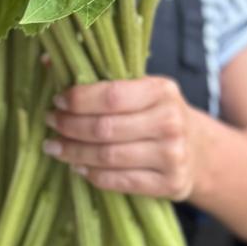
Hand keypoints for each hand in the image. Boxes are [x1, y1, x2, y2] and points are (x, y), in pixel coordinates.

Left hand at [43, 76, 201, 199]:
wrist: (201, 152)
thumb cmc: (159, 114)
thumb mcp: (143, 89)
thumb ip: (103, 78)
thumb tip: (46, 61)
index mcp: (162, 90)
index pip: (112, 95)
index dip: (79, 99)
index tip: (57, 101)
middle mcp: (170, 122)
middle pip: (106, 128)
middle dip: (70, 127)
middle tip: (50, 123)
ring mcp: (172, 156)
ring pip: (109, 157)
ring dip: (74, 153)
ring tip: (55, 147)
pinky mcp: (169, 184)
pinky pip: (120, 182)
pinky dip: (93, 175)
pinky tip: (78, 167)